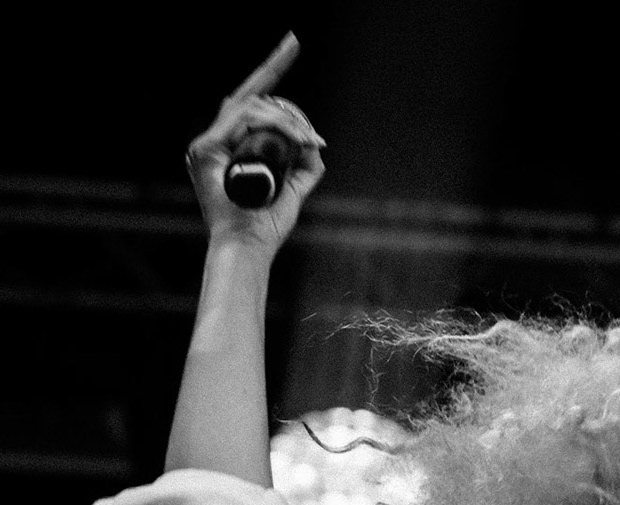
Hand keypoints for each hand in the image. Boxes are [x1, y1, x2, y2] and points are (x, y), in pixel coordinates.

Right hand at [183, 33, 324, 251]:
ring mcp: (206, 143)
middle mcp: (215, 140)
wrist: (249, 247)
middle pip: (255, 102)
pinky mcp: (204, 149)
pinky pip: (244, 120)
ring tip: (307, 144)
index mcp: (231, 147)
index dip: (273, 68)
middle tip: (313, 140)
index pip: (251, 101)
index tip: (293, 42)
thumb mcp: (295, 190)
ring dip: (287, 122)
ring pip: (251, 107)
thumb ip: (304, 166)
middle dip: (290, 114)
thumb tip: (315, 145)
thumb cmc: (267, 225)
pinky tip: (296, 141)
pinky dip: (274, 126)